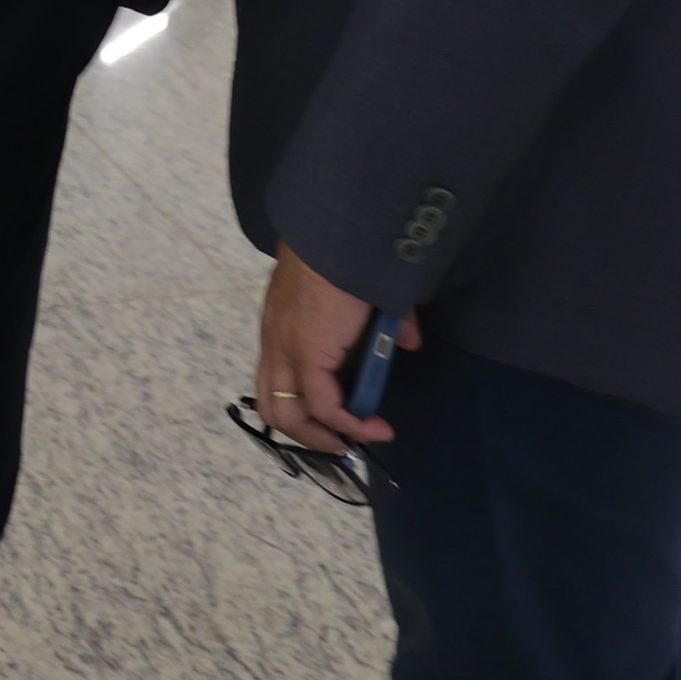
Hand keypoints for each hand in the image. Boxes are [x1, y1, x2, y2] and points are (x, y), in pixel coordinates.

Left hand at [253, 243, 415, 454]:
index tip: (333, 420)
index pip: (275, 377)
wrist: (340, 235)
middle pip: (272, 405)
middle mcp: (275, 340)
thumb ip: (383, 322)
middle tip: (341, 442)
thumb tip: (408, 341)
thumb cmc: (350, 256)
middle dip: (307, 434)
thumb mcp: (366, 294)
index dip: (299, 406)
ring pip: (287, 414)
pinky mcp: (307, 353)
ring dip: (322, 437)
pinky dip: (350, 422)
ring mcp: (286, 348)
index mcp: (282, 325)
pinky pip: (324, 404)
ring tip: (353, 443)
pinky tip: (375, 427)